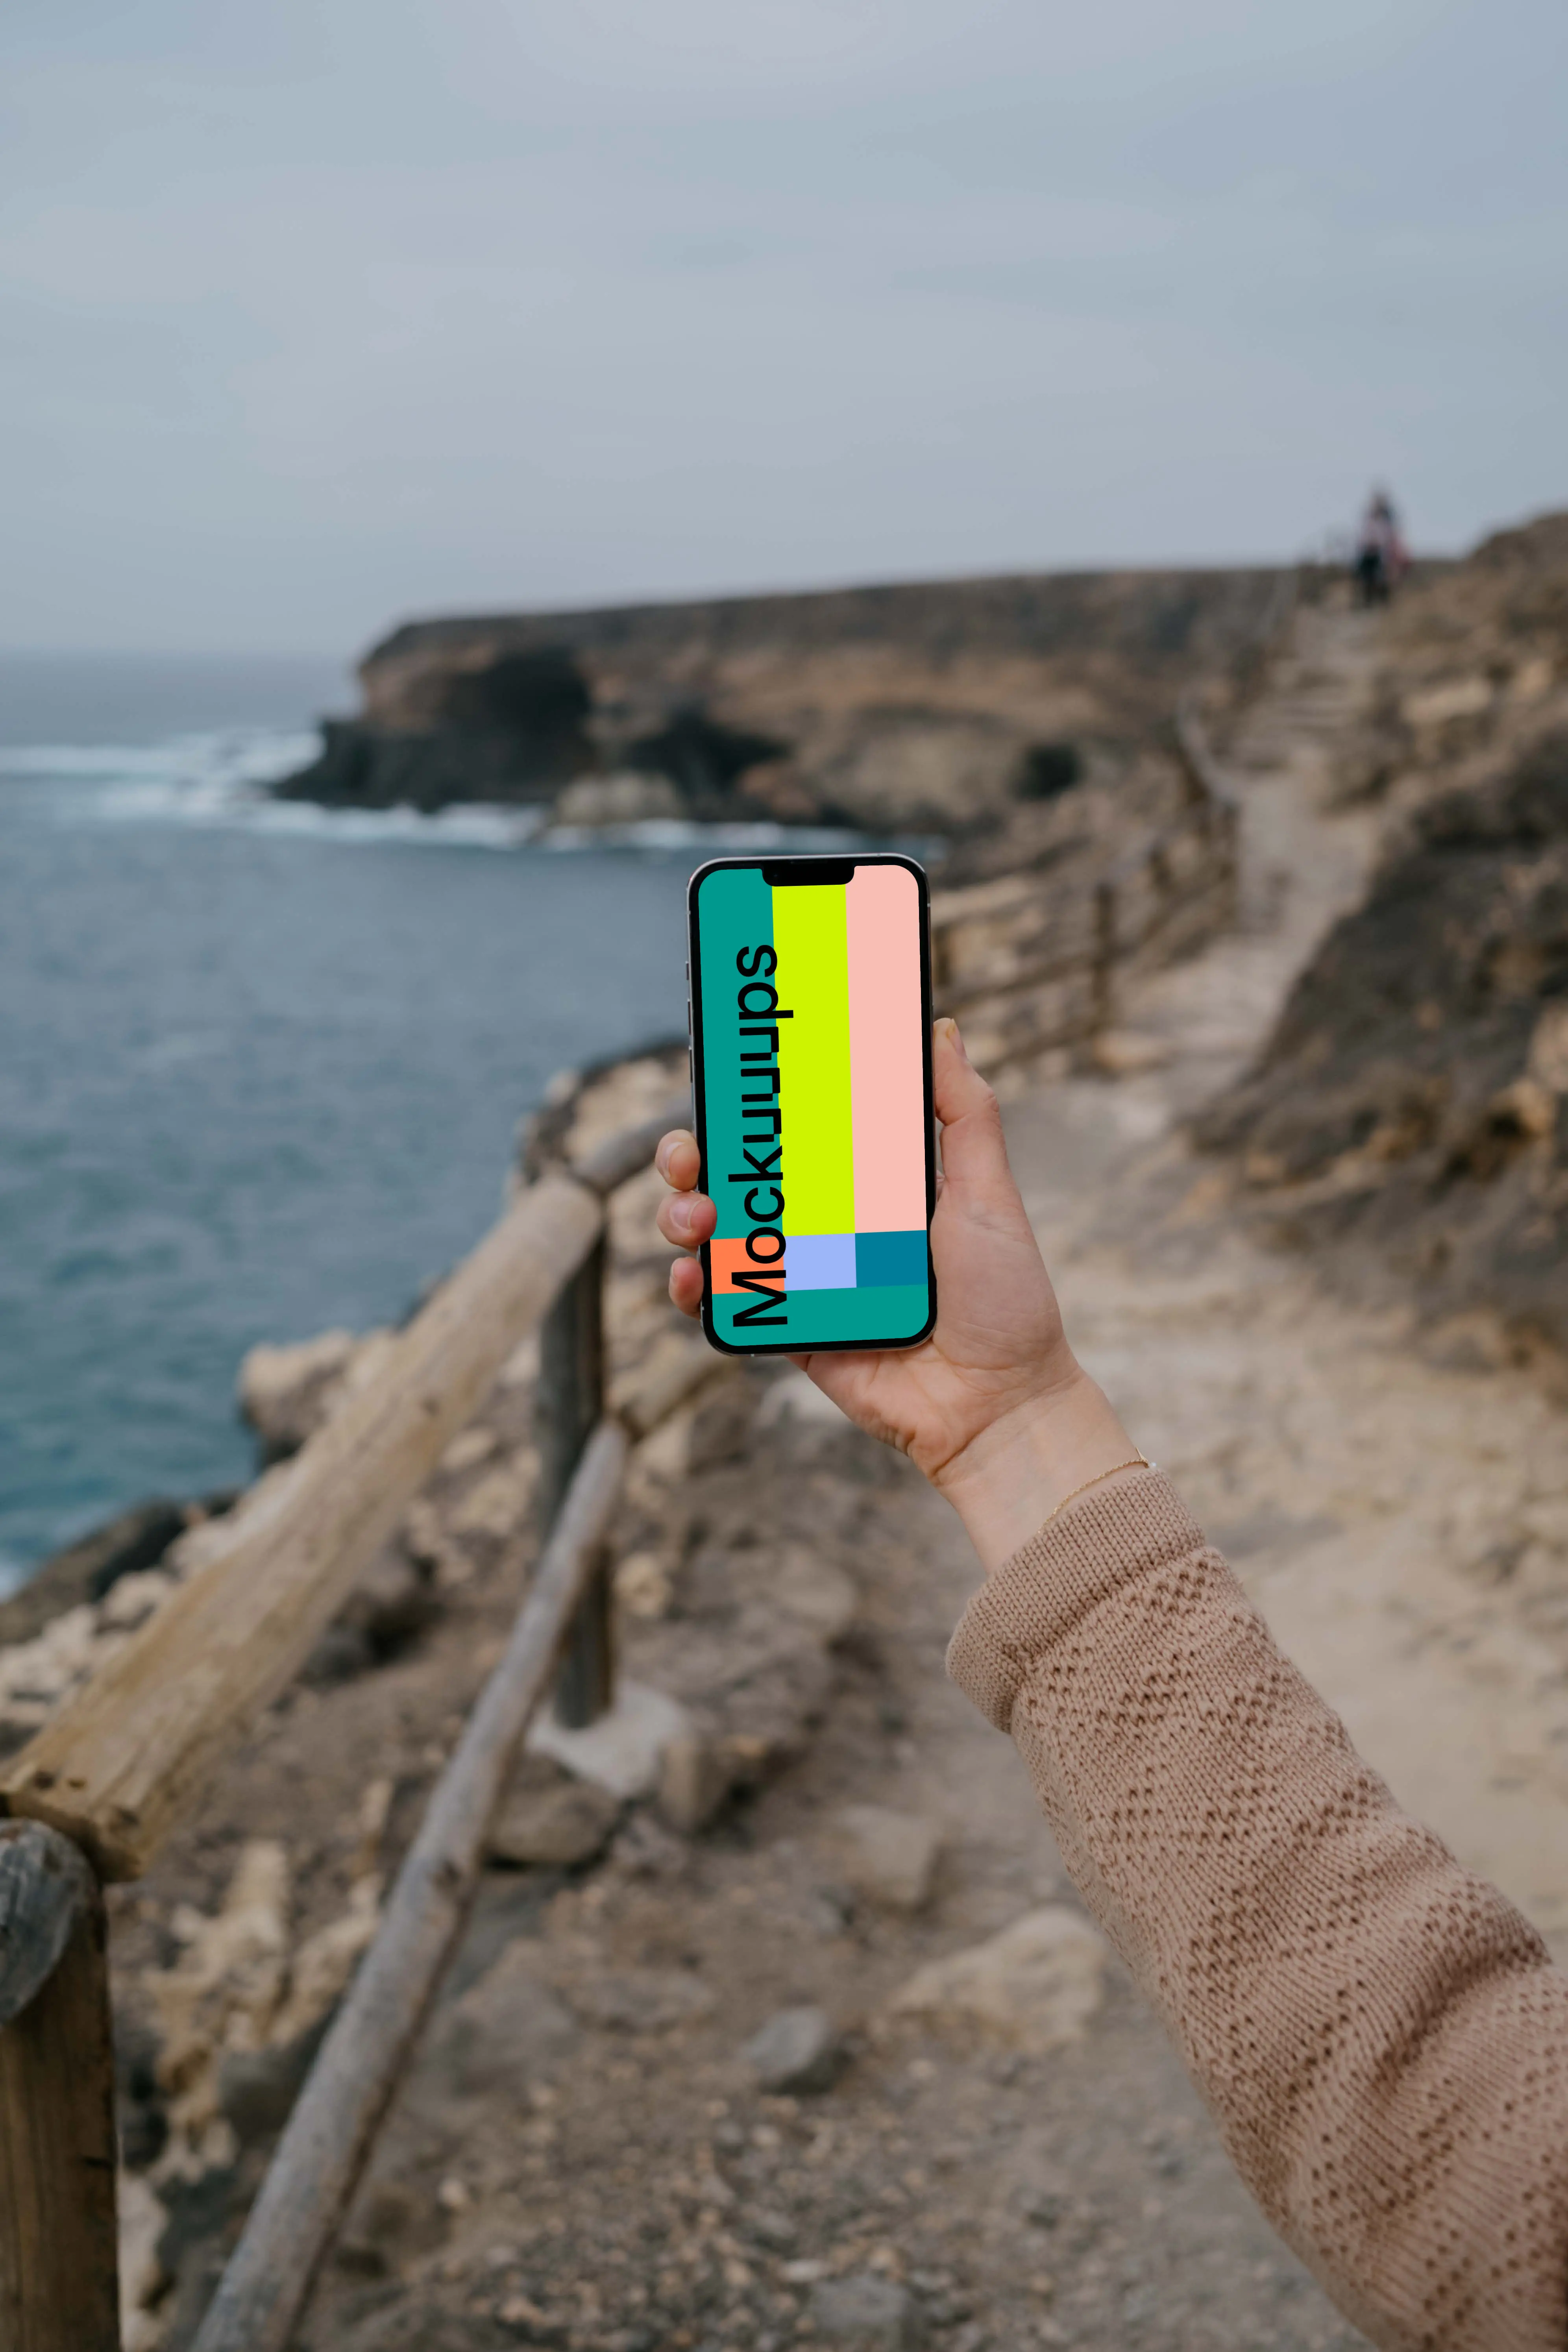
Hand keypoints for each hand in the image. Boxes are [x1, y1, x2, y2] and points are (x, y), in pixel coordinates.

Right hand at [655, 1018, 1136, 1569]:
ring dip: (685, 1212)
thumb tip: (939, 1029)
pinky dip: (694, 1285)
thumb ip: (965, 1114)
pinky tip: (692, 1274)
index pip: (796, 1124)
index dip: (752, 1094)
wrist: (999, 1405)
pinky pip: (726, 1302)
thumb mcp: (989, 1195)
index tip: (721, 1060)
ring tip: (692, 1215)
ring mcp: (801, 1276)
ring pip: (718, 1231)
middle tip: (689, 1148)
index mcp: (868, 1181)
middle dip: (696, 1150)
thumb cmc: (1006, 1301)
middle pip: (740, 1172)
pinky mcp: (788, 1330)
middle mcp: (827, 1223)